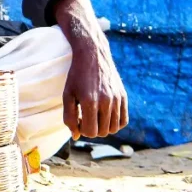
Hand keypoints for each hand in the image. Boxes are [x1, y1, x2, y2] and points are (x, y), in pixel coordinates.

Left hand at [55, 0, 128, 138]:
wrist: (92, 54)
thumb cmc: (76, 75)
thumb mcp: (67, 94)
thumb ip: (69, 117)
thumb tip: (76, 136)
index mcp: (90, 101)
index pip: (90, 132)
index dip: (82, 130)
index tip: (78, 120)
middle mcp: (106, 101)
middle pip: (102, 132)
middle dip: (92, 129)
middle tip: (85, 117)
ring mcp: (117, 99)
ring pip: (113, 129)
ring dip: (103, 127)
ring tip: (95, 116)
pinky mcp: (123, 96)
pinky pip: (123, 121)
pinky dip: (115, 123)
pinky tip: (106, 115)